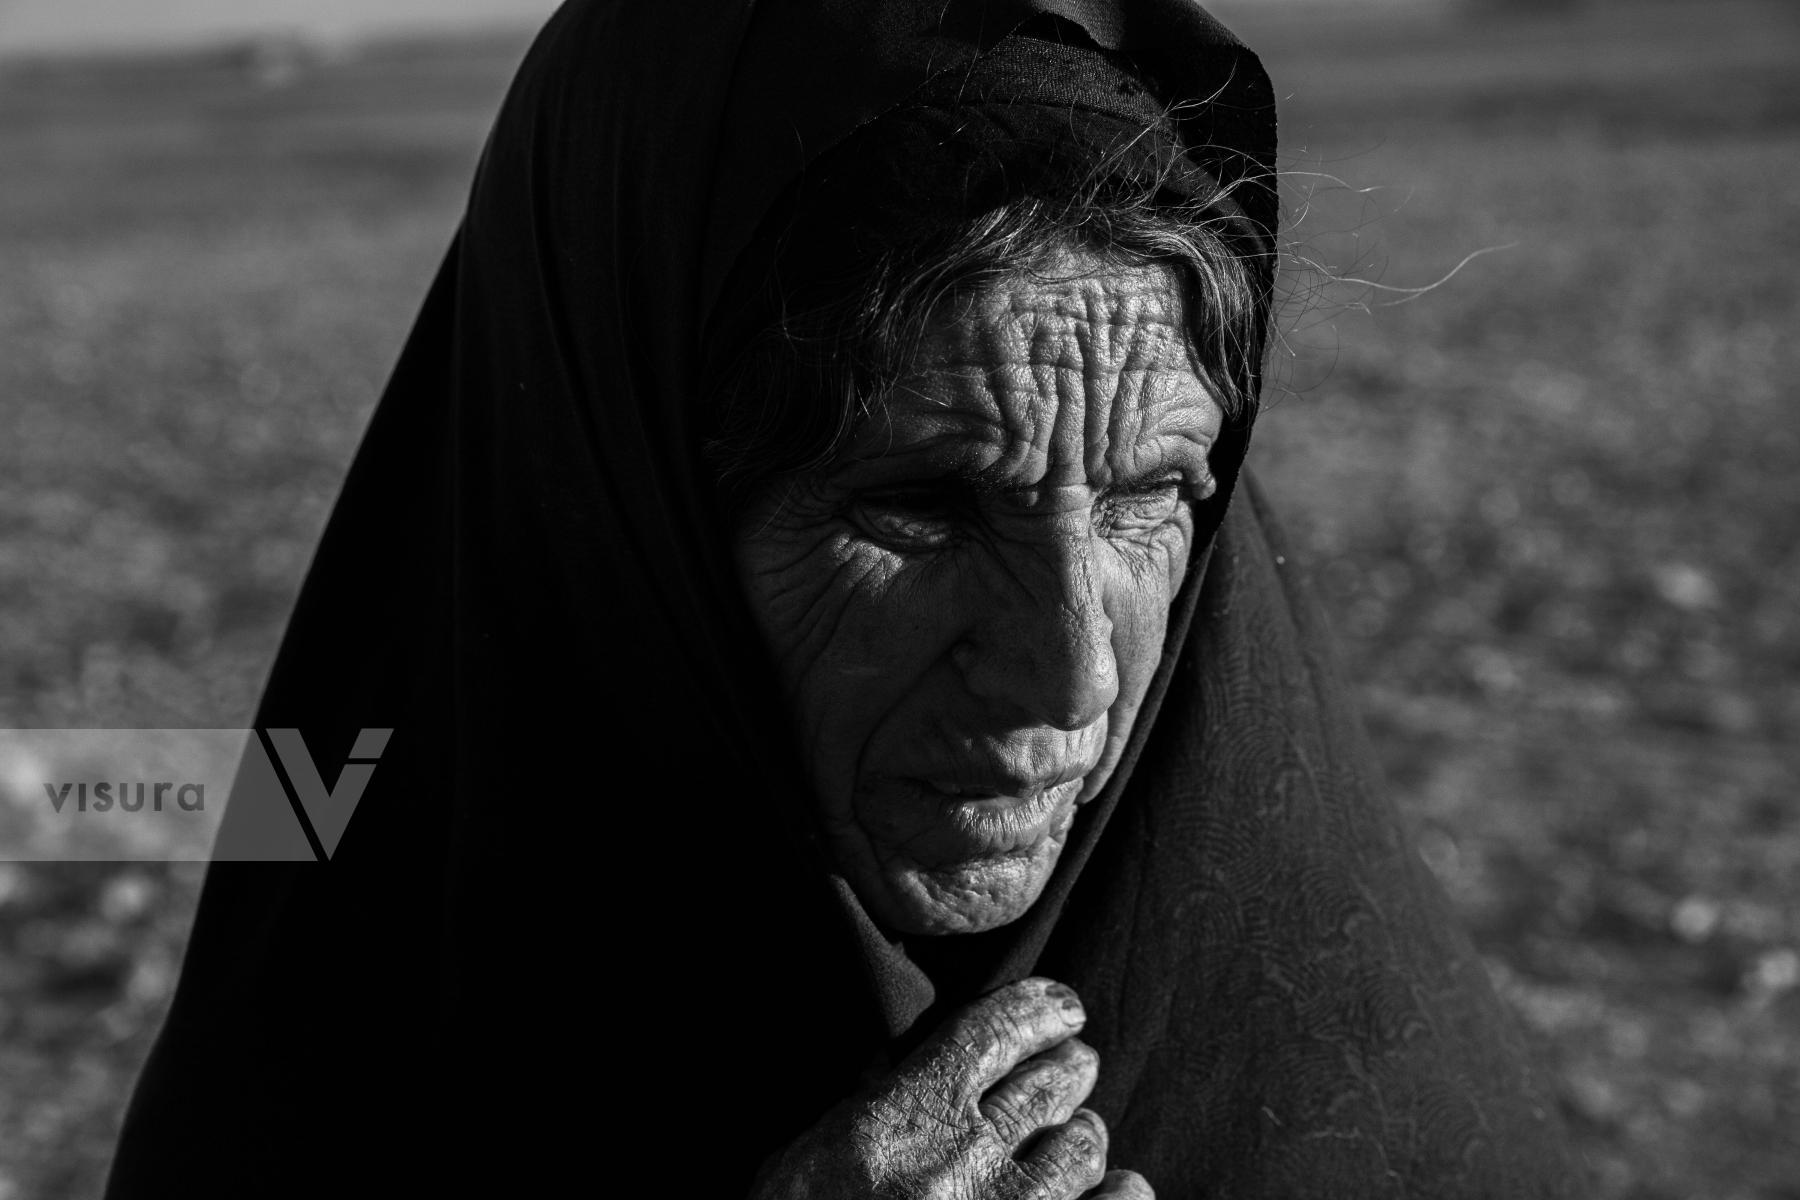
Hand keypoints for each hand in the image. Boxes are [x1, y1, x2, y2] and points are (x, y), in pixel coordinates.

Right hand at [750, 977, 1153, 1198]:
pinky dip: (1122, 1196)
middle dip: (1068, 1067)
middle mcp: (963, 1161)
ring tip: (1082, 1133)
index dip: (1038, 1008)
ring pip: (1083, 1147)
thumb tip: (913, 1066)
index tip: (1065, 1005)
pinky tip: (1121, 1189)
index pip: (992, 1032)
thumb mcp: (810, 1159)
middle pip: (1050, 1082)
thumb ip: (869, 1107)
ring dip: (1085, 1133)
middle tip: (1076, 1066)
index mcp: (905, 1120)